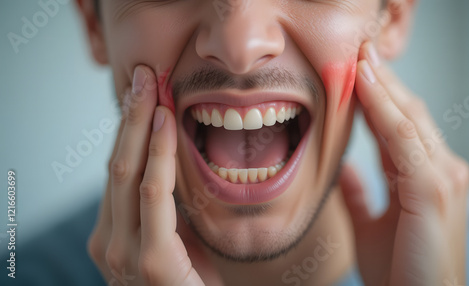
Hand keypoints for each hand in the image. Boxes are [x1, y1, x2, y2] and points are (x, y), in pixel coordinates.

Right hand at [87, 65, 212, 284]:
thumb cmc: (191, 280)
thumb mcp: (174, 236)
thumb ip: (164, 206)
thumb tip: (170, 161)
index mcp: (110, 233)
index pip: (118, 170)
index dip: (129, 129)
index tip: (142, 94)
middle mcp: (108, 239)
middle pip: (117, 163)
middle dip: (131, 116)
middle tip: (142, 75)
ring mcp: (122, 251)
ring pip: (128, 171)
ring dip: (141, 123)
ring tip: (152, 85)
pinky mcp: (149, 259)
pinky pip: (153, 193)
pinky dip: (159, 153)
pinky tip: (166, 122)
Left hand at [340, 42, 468, 285]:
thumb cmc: (400, 269)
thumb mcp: (371, 224)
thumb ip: (361, 193)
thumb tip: (345, 169)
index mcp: (423, 176)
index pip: (399, 125)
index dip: (378, 97)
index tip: (356, 72)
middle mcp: (438, 169)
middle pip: (407, 114)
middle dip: (383, 81)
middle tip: (360, 51)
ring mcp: (440, 176)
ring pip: (407, 119)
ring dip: (383, 86)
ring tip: (362, 57)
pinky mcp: (432, 189)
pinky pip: (403, 138)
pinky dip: (385, 109)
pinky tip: (366, 87)